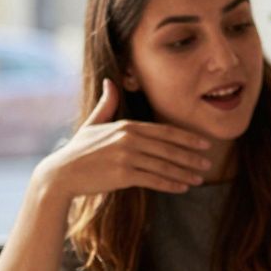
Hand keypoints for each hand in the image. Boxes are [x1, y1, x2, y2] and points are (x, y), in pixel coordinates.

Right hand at [36, 79, 212, 200]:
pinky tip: (183, 188)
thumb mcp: (93, 123)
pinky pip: (154, 180)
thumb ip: (107, 104)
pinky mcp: (123, 175)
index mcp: (127, 126)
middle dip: (191, 157)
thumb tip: (109, 82)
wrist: (62, 173)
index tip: (205, 144)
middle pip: (168, 149)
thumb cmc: (80, 149)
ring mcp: (126, 157)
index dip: (187, 138)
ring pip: (164, 166)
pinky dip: (170, 184)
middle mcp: (129, 139)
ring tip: (199, 179)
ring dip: (185, 173)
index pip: (165, 132)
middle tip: (208, 163)